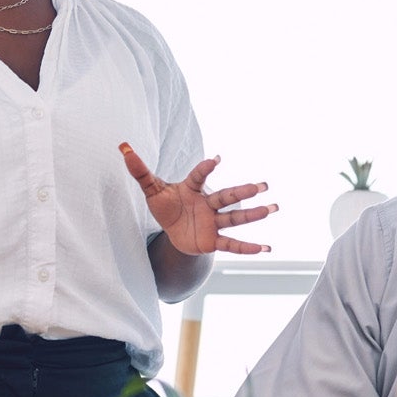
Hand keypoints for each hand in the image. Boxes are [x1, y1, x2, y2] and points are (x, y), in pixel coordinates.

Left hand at [120, 143, 275, 255]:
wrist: (173, 232)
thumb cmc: (166, 206)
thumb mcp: (151, 190)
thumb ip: (139, 170)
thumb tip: (123, 148)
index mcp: (192, 188)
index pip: (198, 176)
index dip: (205, 169)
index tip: (216, 160)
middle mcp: (207, 204)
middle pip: (226, 197)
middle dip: (243, 191)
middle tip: (263, 185)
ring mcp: (212, 222)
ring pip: (234, 218)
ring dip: (253, 215)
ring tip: (273, 208)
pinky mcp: (213, 240)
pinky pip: (231, 244)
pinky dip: (247, 248)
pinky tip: (266, 249)